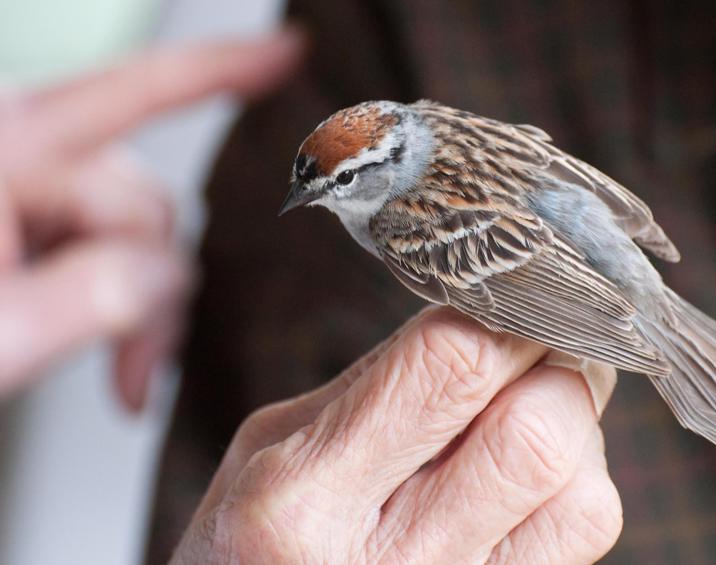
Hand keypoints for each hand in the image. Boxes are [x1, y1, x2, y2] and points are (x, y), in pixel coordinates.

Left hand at [0, 29, 302, 408]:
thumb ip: (88, 297)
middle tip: (136, 374)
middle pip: (142, 205)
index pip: (132, 95)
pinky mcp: (29, 228)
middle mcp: (20, 158)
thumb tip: (161, 273)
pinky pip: (106, 252)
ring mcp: (24, 194)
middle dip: (152, 295)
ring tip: (119, 376)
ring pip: (133, 238)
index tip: (285, 52)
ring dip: (139, 310)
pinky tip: (109, 351)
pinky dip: (119, 305)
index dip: (220, 72)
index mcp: (3, 150)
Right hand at [173, 308, 622, 563]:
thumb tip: (491, 315)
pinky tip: (528, 476)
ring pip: (585, 496)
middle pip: (536, 432)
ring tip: (532, 412)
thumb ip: (379, 380)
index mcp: (301, 495)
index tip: (519, 287)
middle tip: (543, 340)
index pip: (452, 362)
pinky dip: (578, 483)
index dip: (507, 309)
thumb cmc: (252, 538)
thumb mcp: (272, 445)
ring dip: (577, 430)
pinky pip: (583, 537)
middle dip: (559, 365)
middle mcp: (386, 564)